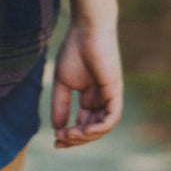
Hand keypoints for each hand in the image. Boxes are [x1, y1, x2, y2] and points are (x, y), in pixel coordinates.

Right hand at [51, 22, 122, 148]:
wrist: (86, 29)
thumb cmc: (74, 50)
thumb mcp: (62, 81)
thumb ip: (60, 104)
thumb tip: (56, 128)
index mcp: (89, 97)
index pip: (82, 124)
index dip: (70, 135)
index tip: (55, 140)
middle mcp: (101, 100)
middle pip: (91, 129)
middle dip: (76, 139)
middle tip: (60, 140)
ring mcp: (109, 97)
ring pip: (102, 127)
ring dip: (86, 136)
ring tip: (69, 134)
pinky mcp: (115, 92)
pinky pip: (112, 118)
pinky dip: (99, 127)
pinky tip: (84, 129)